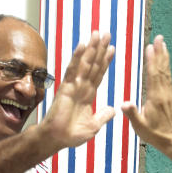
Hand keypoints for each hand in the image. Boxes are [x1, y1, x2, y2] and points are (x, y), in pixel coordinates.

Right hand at [39, 31, 116, 148]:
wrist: (57, 139)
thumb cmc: (72, 134)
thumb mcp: (93, 126)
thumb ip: (103, 116)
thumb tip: (113, 109)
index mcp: (88, 94)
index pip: (99, 74)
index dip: (105, 61)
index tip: (112, 48)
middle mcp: (81, 87)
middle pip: (93, 64)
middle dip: (100, 49)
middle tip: (106, 33)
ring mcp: (73, 85)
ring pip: (85, 63)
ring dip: (91, 48)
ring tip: (98, 34)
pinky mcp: (66, 87)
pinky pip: (73, 69)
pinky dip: (78, 57)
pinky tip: (82, 45)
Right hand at [120, 35, 171, 151]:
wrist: (171, 139)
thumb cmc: (154, 133)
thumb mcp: (140, 126)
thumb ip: (132, 114)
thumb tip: (123, 104)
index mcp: (155, 98)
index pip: (153, 75)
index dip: (151, 61)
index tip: (150, 48)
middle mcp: (163, 92)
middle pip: (161, 69)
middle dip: (160, 52)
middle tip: (160, 38)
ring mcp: (168, 93)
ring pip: (166, 71)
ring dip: (164, 56)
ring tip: (163, 43)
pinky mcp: (169, 95)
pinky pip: (168, 77)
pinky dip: (166, 65)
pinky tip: (164, 59)